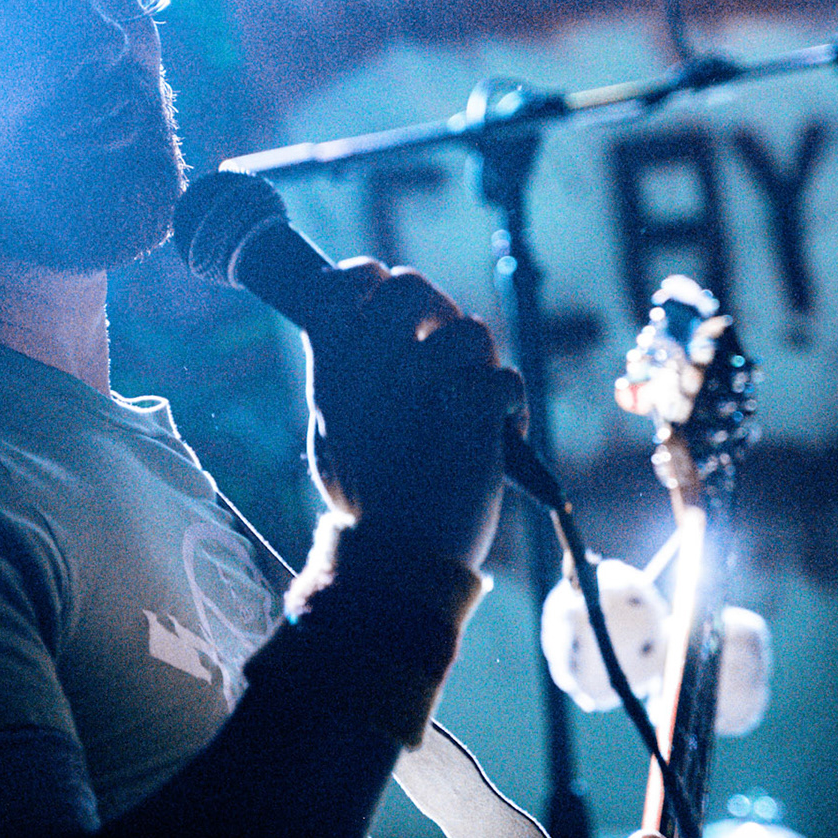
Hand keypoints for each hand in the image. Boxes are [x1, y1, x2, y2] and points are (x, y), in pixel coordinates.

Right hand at [301, 259, 519, 570]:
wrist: (396, 560)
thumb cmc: (365, 500)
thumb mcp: (331, 432)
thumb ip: (339, 376)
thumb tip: (346, 327)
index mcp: (339, 368)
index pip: (348, 282)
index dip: (367, 277)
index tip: (374, 294)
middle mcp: (381, 367)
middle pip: (412, 288)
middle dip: (433, 308)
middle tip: (436, 346)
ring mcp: (428, 387)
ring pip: (469, 330)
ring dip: (477, 363)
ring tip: (467, 401)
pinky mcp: (475, 416)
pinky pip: (503, 377)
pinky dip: (506, 403)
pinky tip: (496, 430)